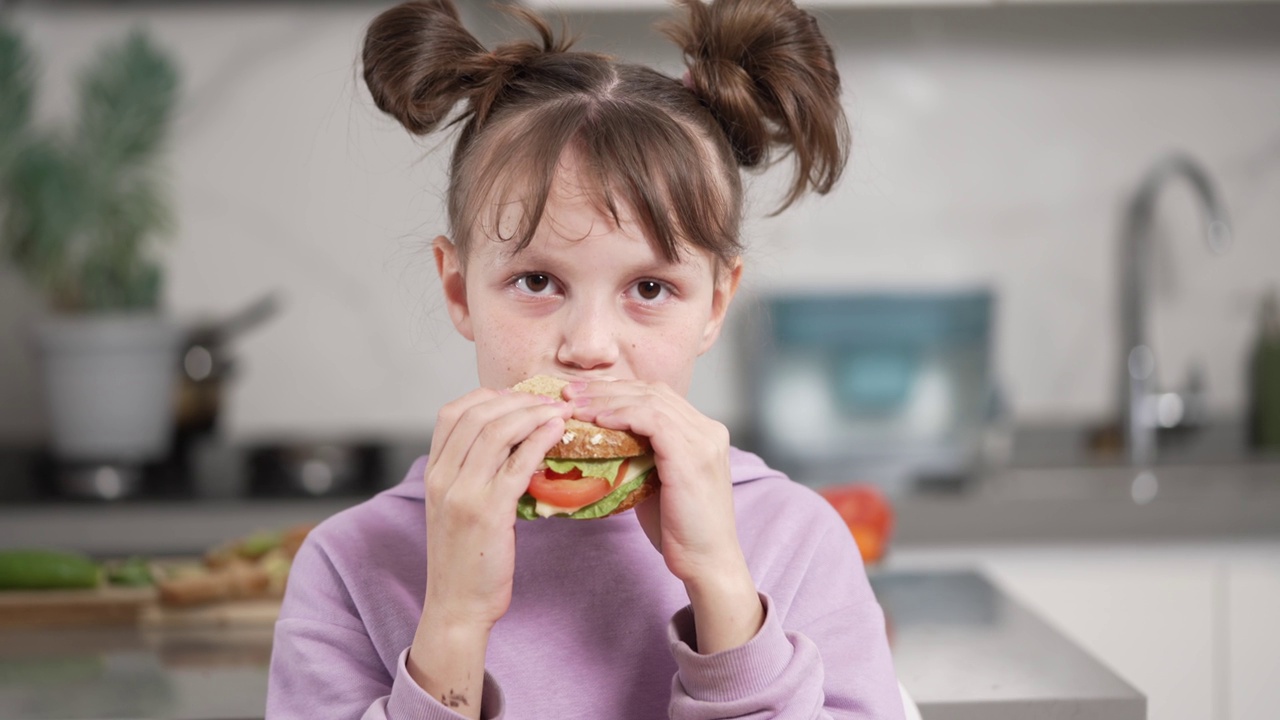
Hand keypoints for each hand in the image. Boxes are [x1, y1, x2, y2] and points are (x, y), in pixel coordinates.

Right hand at [420, 388, 570, 632]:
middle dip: (517, 399)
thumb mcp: (453, 508)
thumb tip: (506, 441)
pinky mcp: (488, 512)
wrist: (457, 605)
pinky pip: (517, 464)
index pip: (452, 413)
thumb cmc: (464, 558)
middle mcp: (442, 478)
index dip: (487, 396)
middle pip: (477, 415)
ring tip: (559, 411)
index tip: (518, 398)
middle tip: (549, 400)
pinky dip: (540, 439)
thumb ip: (468, 474)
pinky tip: (557, 431)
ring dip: (533, 413)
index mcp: (432, 474)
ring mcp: (463, 494)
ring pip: (497, 432)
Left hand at [564, 379, 762, 651]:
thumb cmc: (679, 529)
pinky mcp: (692, 455)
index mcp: (702, 432)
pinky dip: (622, 414)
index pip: (656, 396)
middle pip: (651, 391)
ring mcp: (703, 440)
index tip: (581, 394)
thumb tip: (600, 442)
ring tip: (573, 404)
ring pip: (649, 401)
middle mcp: (708, 429)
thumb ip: (640, 456)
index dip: (617, 390)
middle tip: (568, 392)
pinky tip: (597, 419)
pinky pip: (652, 421)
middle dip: (606, 388)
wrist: (707, 563)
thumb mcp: (657, 481)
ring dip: (606, 399)